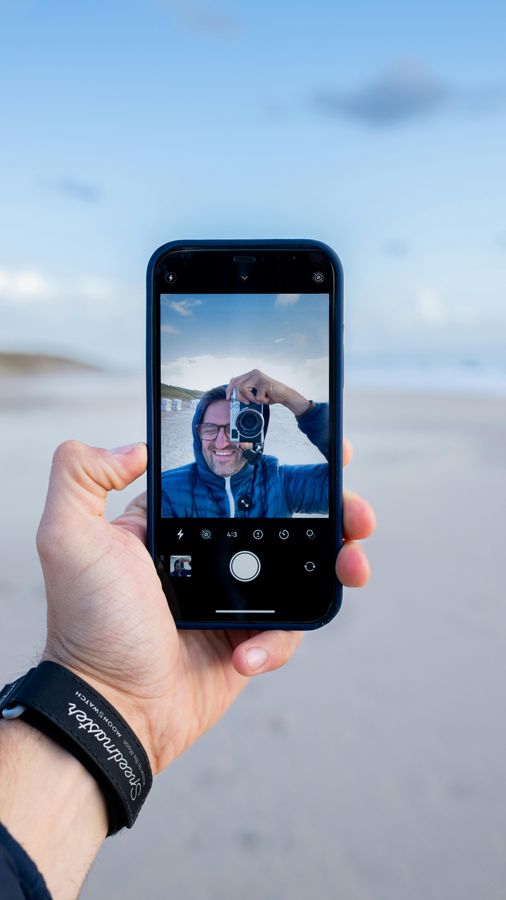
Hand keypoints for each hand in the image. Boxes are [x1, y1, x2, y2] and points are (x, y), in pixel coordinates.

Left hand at [38, 440, 374, 775]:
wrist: (111, 709)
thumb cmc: (91, 625)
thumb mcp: (68, 538)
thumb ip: (79, 475)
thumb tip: (132, 449)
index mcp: (179, 524)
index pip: (239, 479)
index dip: (282, 460)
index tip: (320, 445)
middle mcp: (211, 556)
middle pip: (289, 518)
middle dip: (333, 508)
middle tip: (356, 512)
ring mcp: (236, 599)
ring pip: (305, 568)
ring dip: (340, 561)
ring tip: (353, 566)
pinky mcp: (252, 640)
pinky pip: (290, 629)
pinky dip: (280, 640)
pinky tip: (249, 654)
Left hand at [225, 368, 309, 415]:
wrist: (285, 395)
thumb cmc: (269, 395)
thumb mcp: (254, 392)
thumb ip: (245, 392)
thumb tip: (233, 398)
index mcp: (250, 374)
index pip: (234, 380)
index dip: (229, 389)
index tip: (228, 398)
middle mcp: (254, 373)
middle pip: (237, 384)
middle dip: (239, 396)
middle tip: (247, 402)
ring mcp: (259, 376)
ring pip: (244, 389)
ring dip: (251, 398)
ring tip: (259, 400)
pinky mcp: (265, 382)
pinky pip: (256, 396)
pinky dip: (262, 401)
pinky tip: (267, 398)